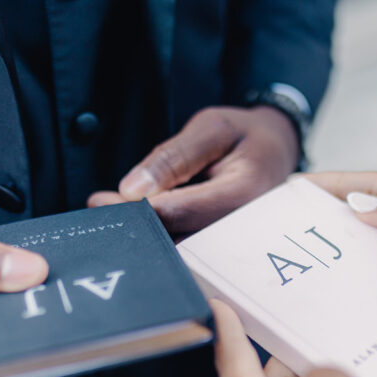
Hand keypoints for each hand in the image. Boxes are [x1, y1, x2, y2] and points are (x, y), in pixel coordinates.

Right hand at [0, 225, 48, 376]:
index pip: (17, 337)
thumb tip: (34, 271)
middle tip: (36, 280)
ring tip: (10, 294)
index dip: (39, 307)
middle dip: (40, 314)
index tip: (49, 283)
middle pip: (31, 352)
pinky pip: (25, 368)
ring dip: (33, 327)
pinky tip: (7, 314)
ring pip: (34, 362)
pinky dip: (25, 340)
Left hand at [87, 106, 298, 233]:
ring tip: (109, 213)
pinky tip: (133, 220)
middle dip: (135, 226)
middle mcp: (240, 228)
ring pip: (178, 249)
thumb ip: (173, 157)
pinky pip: (185, 247)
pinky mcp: (221, 247)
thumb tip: (132, 190)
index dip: (139, 209)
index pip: (181, 212)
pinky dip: (157, 234)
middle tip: (97, 208)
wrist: (278, 149)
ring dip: (142, 234)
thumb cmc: (246, 135)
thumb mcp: (212, 128)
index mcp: (243, 194)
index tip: (102, 200)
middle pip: (177, 238)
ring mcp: (232, 243)